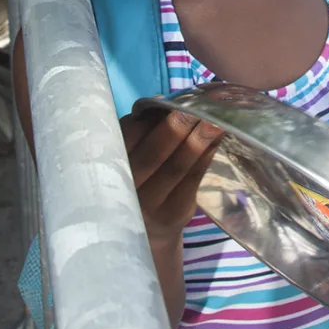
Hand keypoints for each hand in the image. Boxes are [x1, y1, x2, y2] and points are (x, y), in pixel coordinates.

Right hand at [122, 105, 223, 245]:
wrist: (145, 227)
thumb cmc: (138, 176)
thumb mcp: (130, 153)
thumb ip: (140, 130)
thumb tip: (161, 102)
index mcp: (110, 164)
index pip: (128, 138)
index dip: (150, 119)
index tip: (171, 101)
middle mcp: (126, 187)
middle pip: (152, 155)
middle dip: (176, 129)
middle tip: (196, 108)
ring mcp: (151, 204)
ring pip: (177, 167)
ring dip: (199, 140)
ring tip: (216, 119)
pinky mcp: (175, 212)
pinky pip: (193, 179)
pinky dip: (207, 155)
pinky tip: (219, 137)